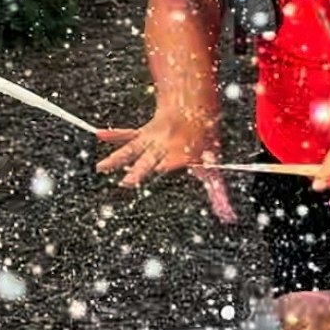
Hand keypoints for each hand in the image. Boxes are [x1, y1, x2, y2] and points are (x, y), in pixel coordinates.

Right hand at [95, 106, 236, 224]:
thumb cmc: (205, 143)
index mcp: (180, 156)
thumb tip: (230, 218)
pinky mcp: (142, 134)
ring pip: (132, 150)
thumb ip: (218, 195)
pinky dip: (114, 134)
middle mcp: (164, 147)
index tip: (160, 169)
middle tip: (127, 182)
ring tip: (101, 168)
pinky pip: (127, 134)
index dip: (166, 165)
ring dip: (117, 159)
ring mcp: (151, 140)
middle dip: (138, 170)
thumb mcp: (214, 168)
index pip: (171, 163)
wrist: (195, 110)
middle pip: (148, 160)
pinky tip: (99, 134)